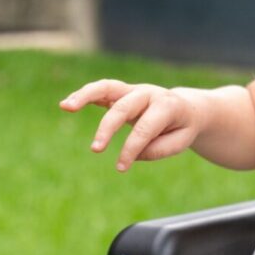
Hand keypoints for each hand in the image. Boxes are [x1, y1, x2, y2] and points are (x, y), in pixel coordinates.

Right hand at [59, 79, 203, 170]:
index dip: (131, 149)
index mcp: (167, 105)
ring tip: (66, 106)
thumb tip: (134, 154)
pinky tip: (66, 105)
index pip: (145, 128)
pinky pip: (101, 89)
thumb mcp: (182, 140)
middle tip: (95, 150)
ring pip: (107, 87)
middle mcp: (148, 93)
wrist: (187, 107)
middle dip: (107, 128)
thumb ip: (159, 149)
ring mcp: (133, 90)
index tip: (121, 167)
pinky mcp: (122, 92)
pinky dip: (83, 95)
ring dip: (85, 96)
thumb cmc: (182, 127)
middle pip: (122, 107)